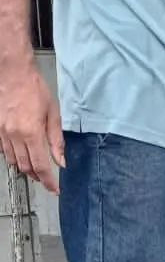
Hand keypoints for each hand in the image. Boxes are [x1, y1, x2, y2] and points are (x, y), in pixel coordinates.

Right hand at [0, 58, 64, 192]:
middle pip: (25, 167)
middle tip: (46, 179)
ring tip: (35, 169)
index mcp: (31, 133)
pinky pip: (3, 149)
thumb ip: (56, 141)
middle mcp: (14, 135)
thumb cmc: (34, 89)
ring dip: (25, 168)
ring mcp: (1, 131)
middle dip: (37, 176)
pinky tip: (21, 154)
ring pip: (13, 160)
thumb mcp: (53, 114)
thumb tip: (62, 162)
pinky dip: (13, 156)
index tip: (54, 190)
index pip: (41, 166)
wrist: (11, 71)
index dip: (48, 181)